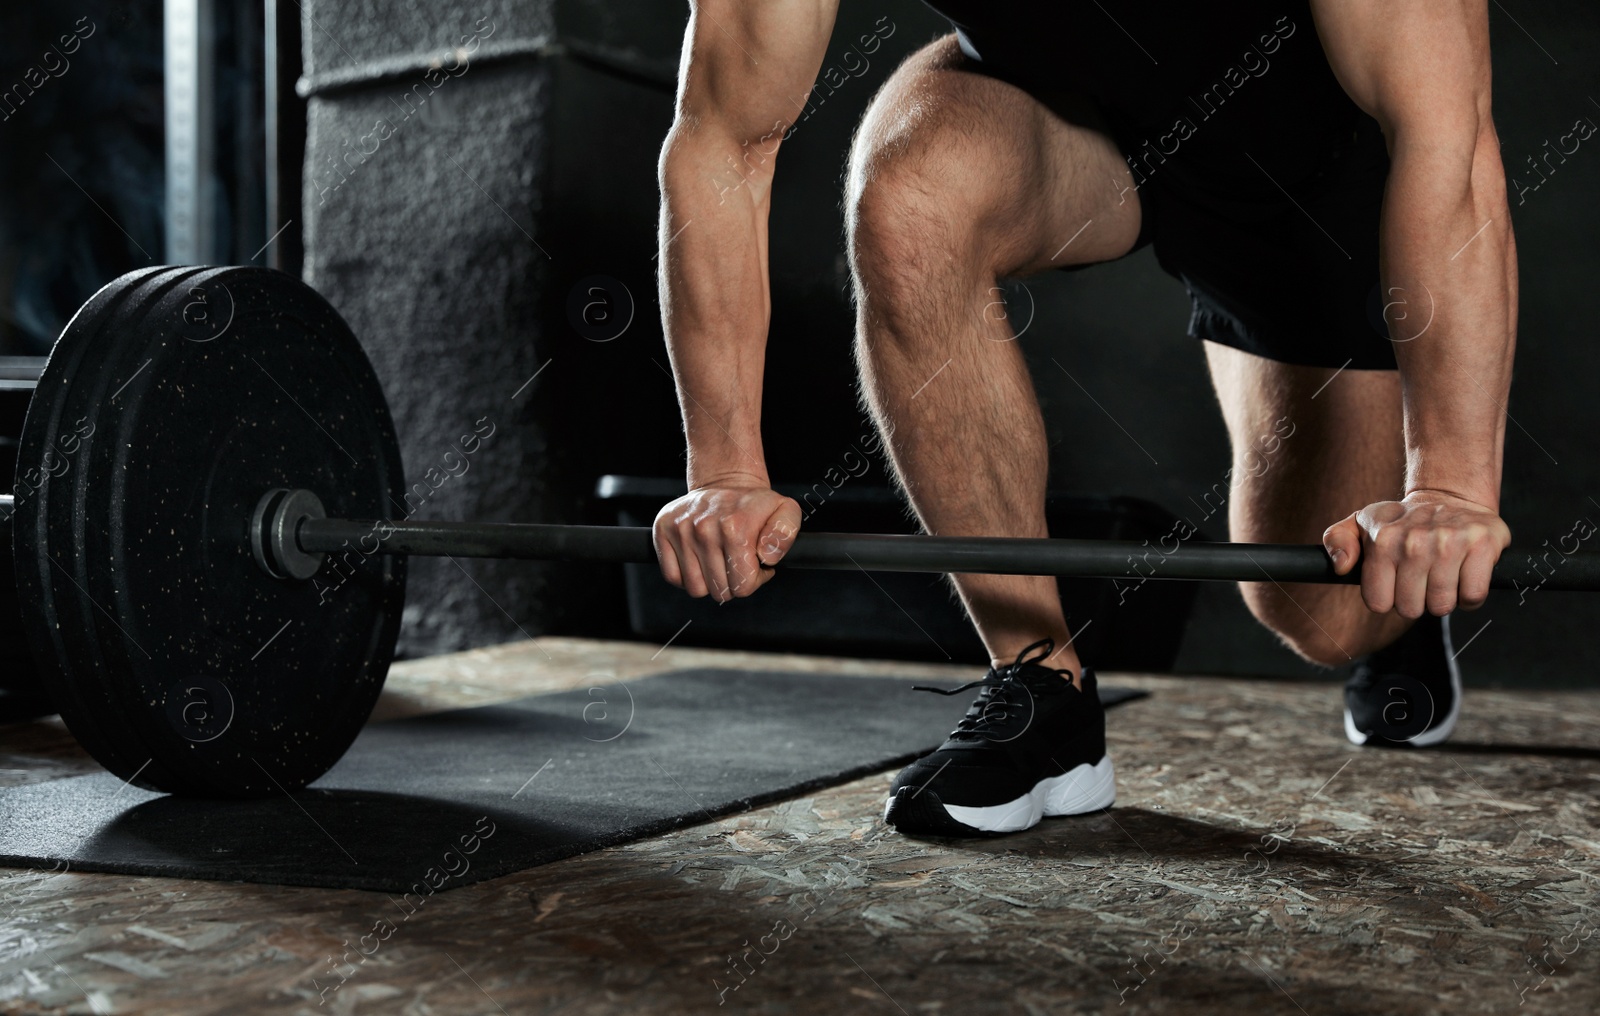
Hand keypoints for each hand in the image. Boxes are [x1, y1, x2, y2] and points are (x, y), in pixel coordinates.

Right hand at [653, 480, 801, 601]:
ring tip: (719, 561)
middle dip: (732, 583)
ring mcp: (680, 530)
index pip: (742, 585)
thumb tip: (766, 558)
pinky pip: (672, 577)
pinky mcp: (662, 531)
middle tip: (737, 562)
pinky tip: (700, 561)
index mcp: (734, 527)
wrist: (724, 482)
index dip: (752, 581)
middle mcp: (704, 528)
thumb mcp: (785, 512)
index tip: (754, 565)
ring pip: (695, 588)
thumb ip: (784, 535)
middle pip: (719, 590)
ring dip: (709, 581)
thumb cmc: (753, 504)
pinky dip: (686, 576)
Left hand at [1323, 489, 1509, 616]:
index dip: (1387, 599)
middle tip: (1421, 578)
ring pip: (1442, 606)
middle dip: (1416, 601)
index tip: (1395, 583)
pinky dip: (1470, 596)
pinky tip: (1463, 576)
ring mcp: (1450, 543)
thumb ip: (1337, 541)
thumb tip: (1341, 567)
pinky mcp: (1482, 545)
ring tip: (1441, 575)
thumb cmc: (1402, 520)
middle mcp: (1414, 542)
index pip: (1378, 603)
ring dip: (1443, 599)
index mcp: (1382, 541)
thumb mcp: (1361, 523)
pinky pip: (1473, 596)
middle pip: (1410, 609)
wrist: (1451, 496)